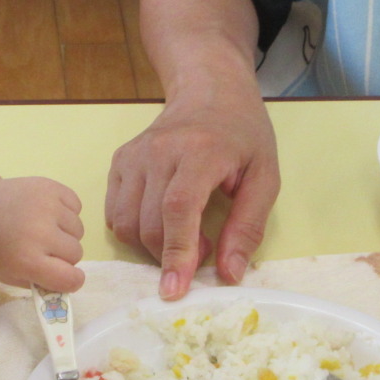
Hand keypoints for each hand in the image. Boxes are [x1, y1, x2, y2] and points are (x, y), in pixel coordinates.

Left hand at [0, 175, 86, 291]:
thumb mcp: (7, 275)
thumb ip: (38, 283)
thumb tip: (68, 283)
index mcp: (27, 260)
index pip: (70, 279)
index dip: (71, 280)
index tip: (65, 276)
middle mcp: (40, 233)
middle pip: (77, 254)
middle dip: (65, 256)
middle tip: (45, 249)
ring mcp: (48, 207)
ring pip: (79, 230)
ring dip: (66, 233)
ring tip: (44, 228)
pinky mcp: (52, 188)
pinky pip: (76, 206)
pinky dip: (67, 212)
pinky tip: (47, 212)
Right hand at [106, 94, 278, 298]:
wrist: (210, 91)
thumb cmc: (243, 135)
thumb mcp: (265, 177)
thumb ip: (248, 226)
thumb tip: (229, 274)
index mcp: (200, 151)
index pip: (178, 208)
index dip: (177, 251)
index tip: (176, 288)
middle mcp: (159, 151)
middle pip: (149, 223)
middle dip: (171, 254)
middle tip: (204, 249)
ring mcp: (134, 156)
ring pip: (126, 223)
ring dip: (151, 247)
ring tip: (183, 235)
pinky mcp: (119, 162)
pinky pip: (115, 212)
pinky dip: (134, 231)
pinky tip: (161, 222)